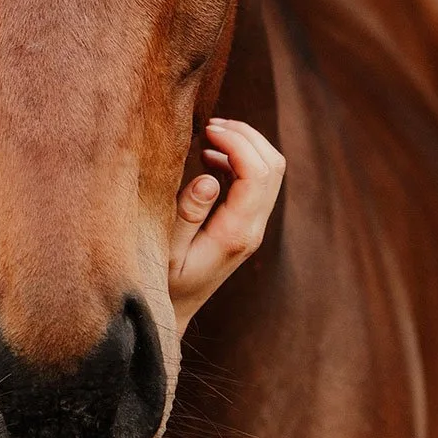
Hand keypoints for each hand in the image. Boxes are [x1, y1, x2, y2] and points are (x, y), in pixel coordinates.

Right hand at [168, 117, 286, 336]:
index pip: (257, 173)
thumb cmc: (163, 284)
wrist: (174, 313)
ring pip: (272, 171)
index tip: (206, 129)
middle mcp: (253, 228)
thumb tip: (210, 177)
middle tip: (210, 124)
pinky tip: (212, 156)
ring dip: (246, 144)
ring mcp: (254, 227)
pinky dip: (241, 159)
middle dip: (247, 135)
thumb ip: (186, 215)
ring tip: (210, 134)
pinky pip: (258, 181)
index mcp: (236, 233)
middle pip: (274, 165)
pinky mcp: (247, 224)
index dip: (236, 142)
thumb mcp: (166, 253)